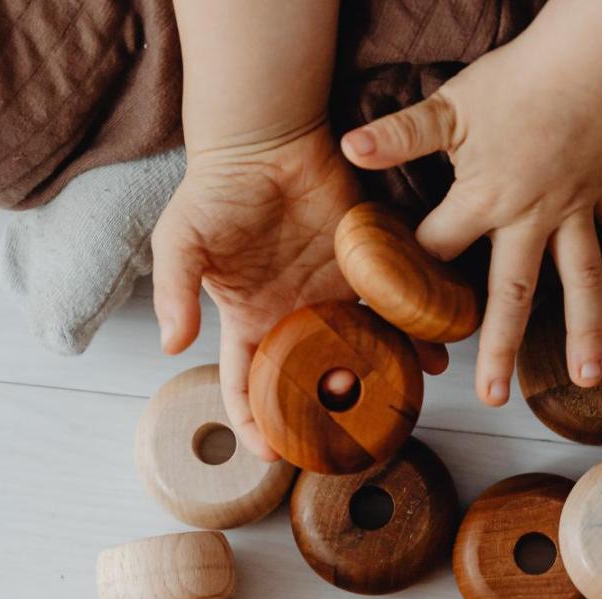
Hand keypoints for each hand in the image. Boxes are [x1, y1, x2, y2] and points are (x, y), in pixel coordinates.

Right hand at [151, 124, 448, 458]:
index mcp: (250, 320)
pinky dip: (412, 332)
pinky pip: (392, 309)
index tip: (273, 455)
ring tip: (402, 406)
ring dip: (381, 379)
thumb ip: (174, 292)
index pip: (248, 385)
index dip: (255, 423)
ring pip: (361, 351)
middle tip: (350, 445)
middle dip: (329, 414)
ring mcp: (333, 295)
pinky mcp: (368, 269)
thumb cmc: (217, 190)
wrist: (266, 141)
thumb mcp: (180, 241)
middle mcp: (295, 316)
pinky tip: (428, 353)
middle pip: (313, 381)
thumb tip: (172, 346)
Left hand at [339, 37, 601, 405]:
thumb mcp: (447, 107)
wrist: (586, 62)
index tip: (394, 317)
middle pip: (514, 293)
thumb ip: (401, 135)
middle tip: (492, 397)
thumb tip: (350, 149)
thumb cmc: (514, 82)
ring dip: (587, 330)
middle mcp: (532, 218)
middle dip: (501, 346)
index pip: (439, 249)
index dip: (411, 279)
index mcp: (485, 200)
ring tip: (587, 379)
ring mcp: (576, 211)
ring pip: (583, 280)